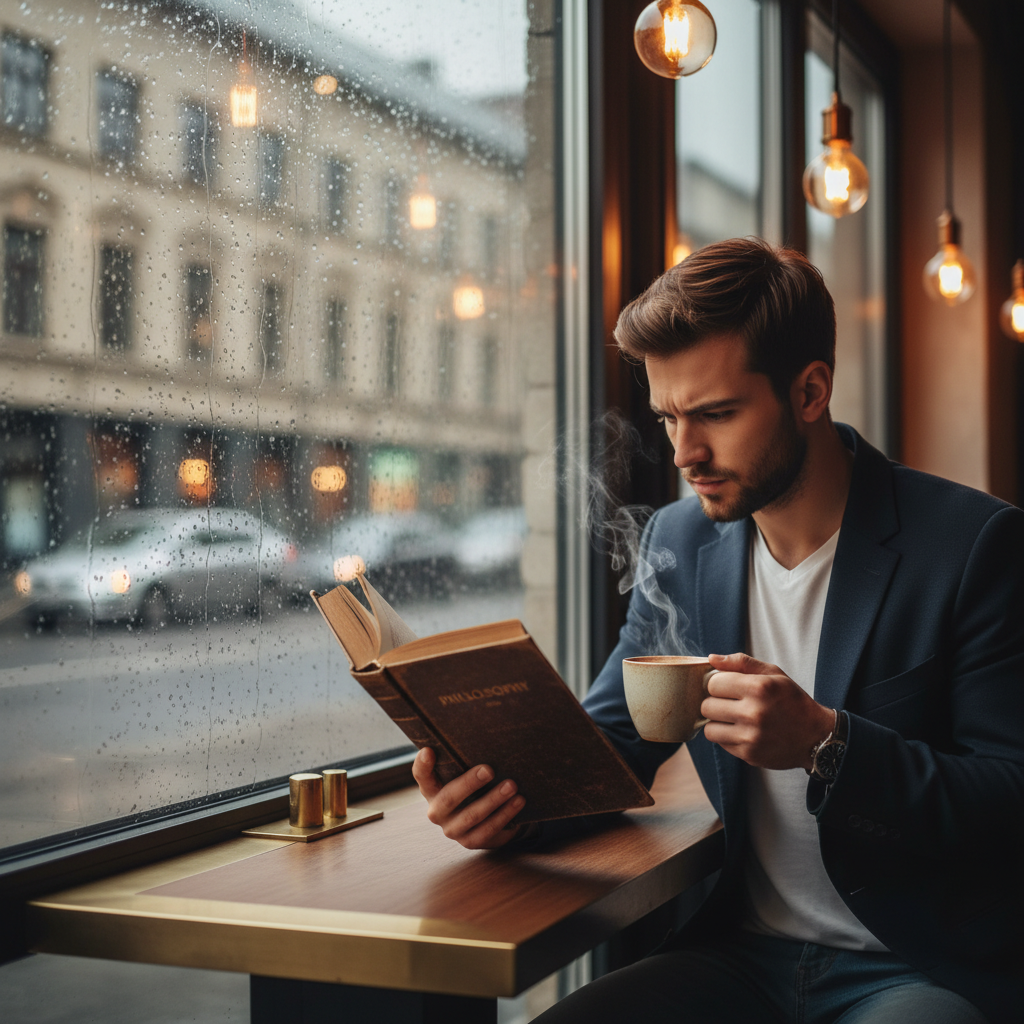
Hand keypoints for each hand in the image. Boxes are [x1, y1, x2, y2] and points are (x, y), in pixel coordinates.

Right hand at [412, 747, 526, 849]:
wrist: (487, 819)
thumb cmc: (475, 787)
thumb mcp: (465, 773)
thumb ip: (464, 760)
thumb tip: (485, 734)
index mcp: (431, 790)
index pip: (421, 776)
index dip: (423, 765)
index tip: (429, 750)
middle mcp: (436, 811)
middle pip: (449, 798)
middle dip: (469, 783)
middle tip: (489, 769)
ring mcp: (452, 829)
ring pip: (471, 816)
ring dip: (493, 800)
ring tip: (512, 785)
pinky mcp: (469, 842)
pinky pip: (488, 830)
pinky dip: (504, 815)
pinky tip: (518, 802)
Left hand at [701, 653, 834, 770]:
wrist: (816, 737)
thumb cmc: (793, 701)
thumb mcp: (774, 674)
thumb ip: (741, 663)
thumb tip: (711, 658)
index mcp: (759, 688)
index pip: (713, 683)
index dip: (717, 683)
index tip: (727, 687)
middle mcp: (753, 713)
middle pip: (707, 706)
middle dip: (715, 702)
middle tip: (729, 703)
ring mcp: (750, 736)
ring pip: (709, 727)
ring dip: (717, 722)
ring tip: (733, 718)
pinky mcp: (749, 754)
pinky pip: (720, 743)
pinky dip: (726, 736)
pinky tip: (742, 731)